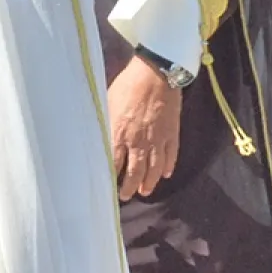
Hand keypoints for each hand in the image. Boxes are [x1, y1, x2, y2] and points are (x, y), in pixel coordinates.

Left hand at [109, 55, 182, 200]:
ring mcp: (158, 139)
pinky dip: (168, 166)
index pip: (114, 163)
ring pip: (154, 168)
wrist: (156, 76)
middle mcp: (139, 142)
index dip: (112, 177)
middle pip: (135, 171)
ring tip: (145, 191)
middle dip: (130, 186)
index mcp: (120, 134)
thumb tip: (99, 133)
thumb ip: (106, 122)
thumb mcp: (108, 103)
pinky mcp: (172, 134)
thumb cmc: (127, 86)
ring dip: (150, 182)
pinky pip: (171, 155)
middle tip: (126, 196)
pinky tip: (165, 174)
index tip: (108, 187)